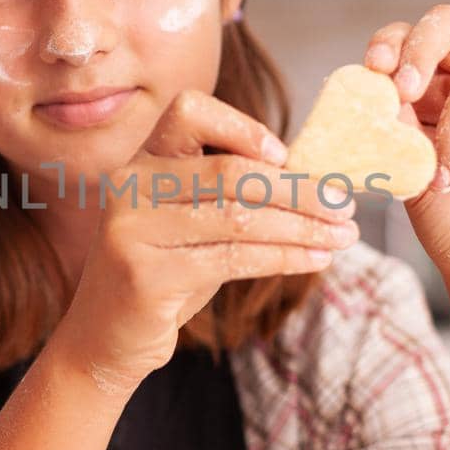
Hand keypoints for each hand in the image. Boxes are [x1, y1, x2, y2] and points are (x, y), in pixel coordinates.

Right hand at [55, 89, 358, 392]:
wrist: (105, 337)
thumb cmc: (161, 272)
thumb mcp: (188, 222)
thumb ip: (229, 193)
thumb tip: (313, 179)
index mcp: (141, 161)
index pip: (189, 111)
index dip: (241, 126)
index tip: (285, 155)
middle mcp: (130, 185)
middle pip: (229, 171)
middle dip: (298, 189)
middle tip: (344, 205)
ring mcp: (133, 230)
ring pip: (239, 218)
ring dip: (302, 228)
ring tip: (343, 236)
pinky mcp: (146, 275)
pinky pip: (234, 259)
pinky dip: (285, 258)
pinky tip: (314, 261)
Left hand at [363, 4, 449, 300]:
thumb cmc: (446, 216)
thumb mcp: (406, 172)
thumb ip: (393, 131)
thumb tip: (376, 92)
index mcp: (428, 90)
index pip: (408, 40)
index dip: (391, 42)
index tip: (374, 68)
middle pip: (449, 25)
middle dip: (421, 48)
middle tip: (405, 89)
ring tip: (444, 180)